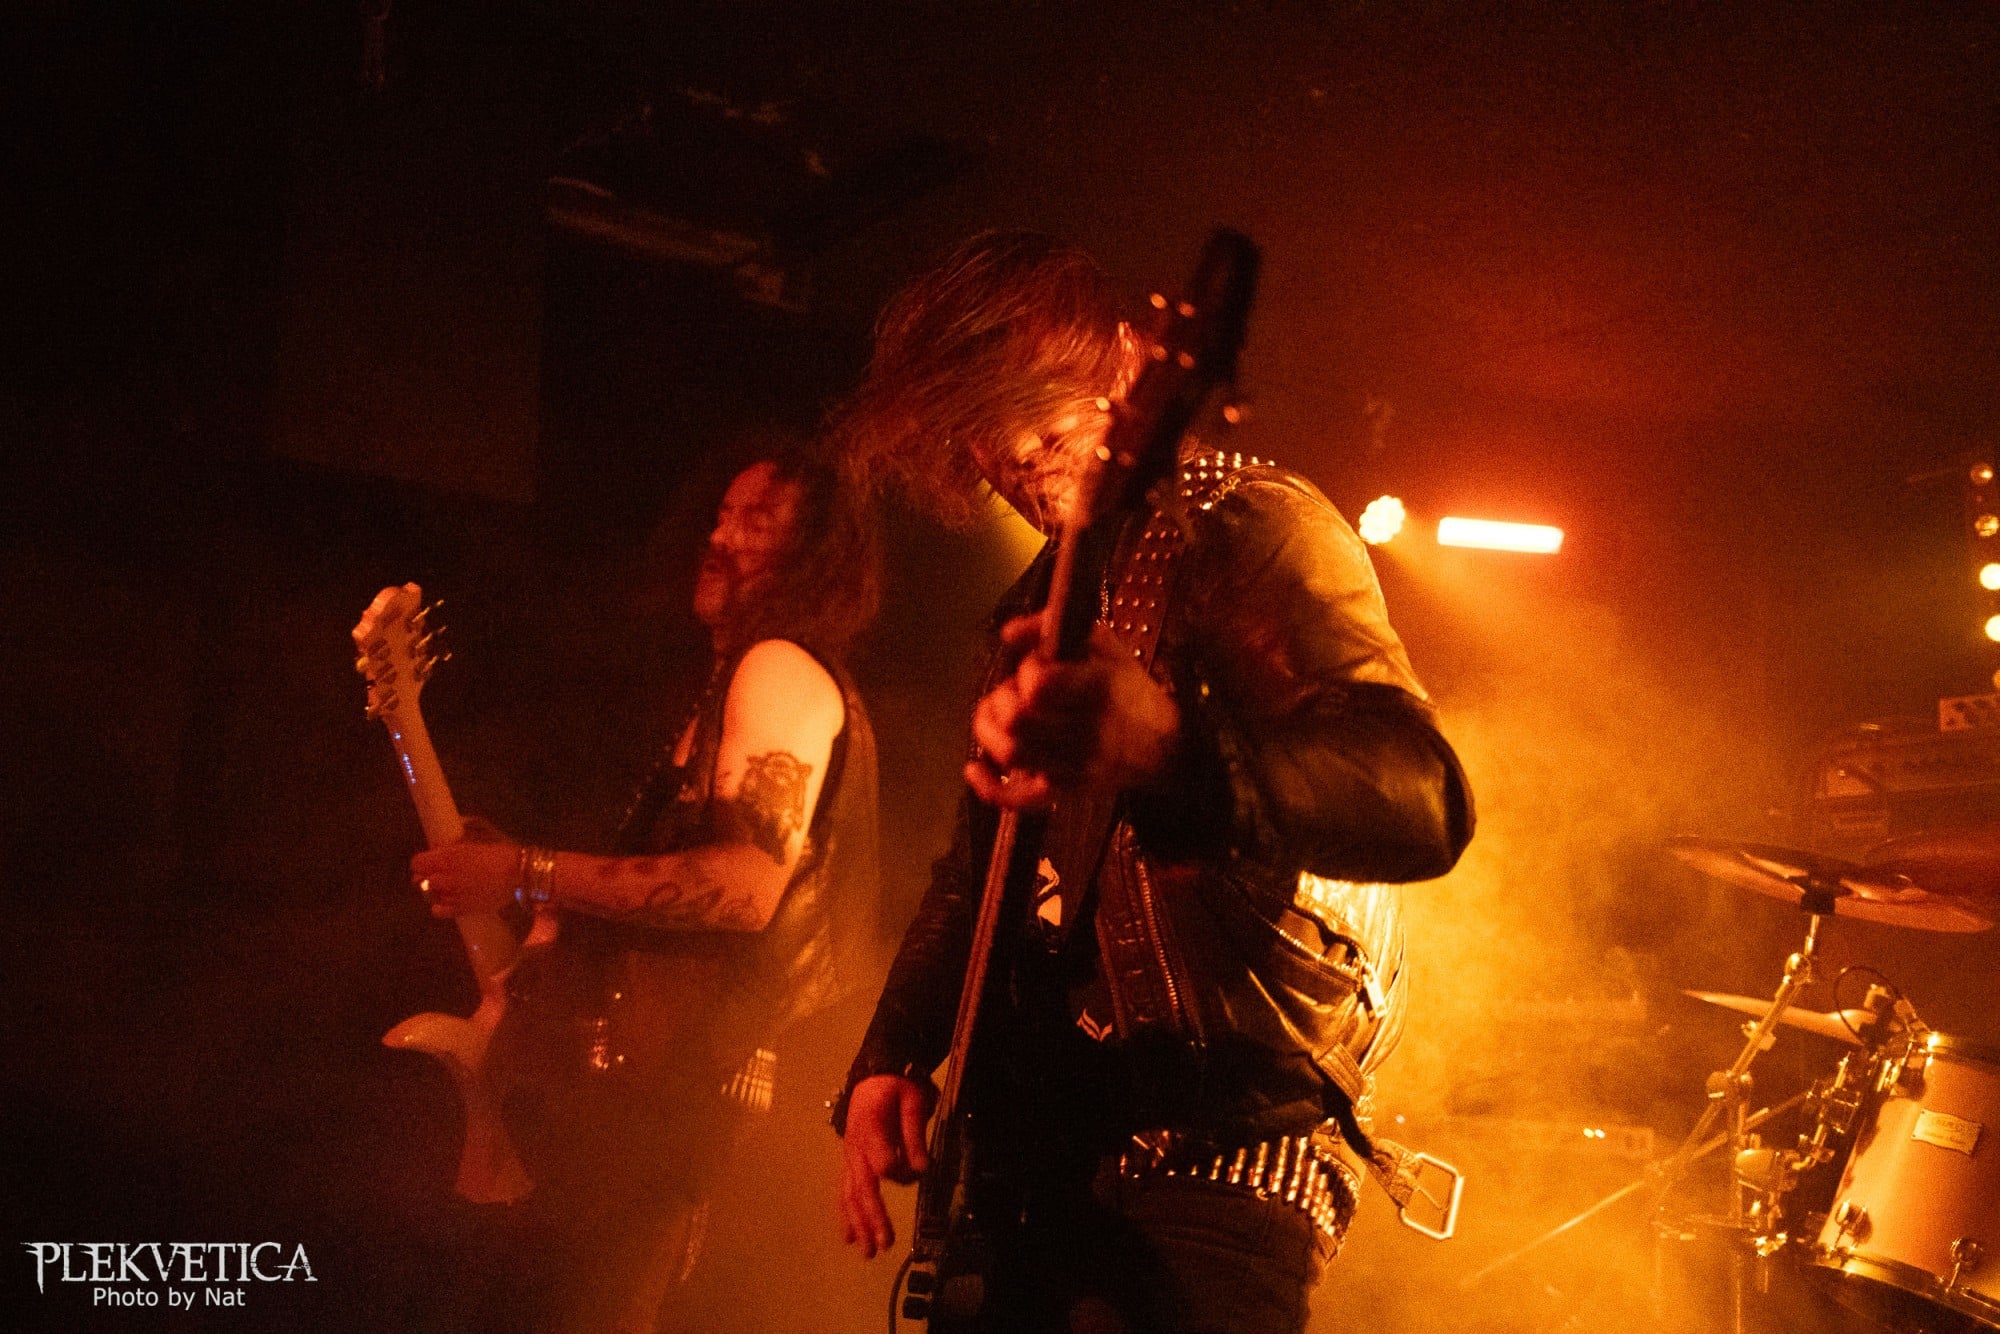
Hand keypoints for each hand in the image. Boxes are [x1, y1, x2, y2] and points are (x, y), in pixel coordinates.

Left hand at [411, 838, 522, 916]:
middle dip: (428, 876)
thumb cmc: (499, 852)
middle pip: (420, 880)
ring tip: (449, 887)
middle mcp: (444, 878)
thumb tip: (437, 846)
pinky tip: (449, 901)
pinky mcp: (461, 910)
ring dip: (435, 891)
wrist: (519, 874)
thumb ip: (453, 844)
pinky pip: (438, 911)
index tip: (430, 861)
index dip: (422, 862)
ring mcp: (451, 896)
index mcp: (447, 857)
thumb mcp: (475, 840)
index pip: (416, 863)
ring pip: (428, 896)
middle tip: (441, 874)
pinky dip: (439, 907)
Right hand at [839, 1074, 933, 1258]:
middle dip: (873, 1218)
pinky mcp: (851, 1161)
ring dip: (859, 1224)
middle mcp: (855, 1147)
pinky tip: (849, 1238)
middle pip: (862, 1187)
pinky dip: (847, 1215)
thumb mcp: (913, 1100)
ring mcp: (850, 1156)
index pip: (881, 1161)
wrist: (876, 1073)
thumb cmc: (898, 1085)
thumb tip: (922, 1169)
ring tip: (867, 1252)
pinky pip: (845, 1191)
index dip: (898, 1169)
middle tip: (884, 1244)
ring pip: (850, 1194)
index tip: (917, 1170)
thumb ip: (914, 1134)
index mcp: (870, 1128)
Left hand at [966, 614, 1180, 808]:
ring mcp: (1074, 767)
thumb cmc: (1128, 688)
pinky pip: (1020, 799)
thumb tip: (1007, 633)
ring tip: (996, 716)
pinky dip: (990, 787)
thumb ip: (1051, 626)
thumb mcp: (1103, 644)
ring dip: (989, 731)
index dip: (1027, 671)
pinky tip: (975, 768)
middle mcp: (1085, 732)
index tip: (1037, 667)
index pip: (1038, 684)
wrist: (1163, 743)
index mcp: (1096, 689)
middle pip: (1016, 720)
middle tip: (1014, 693)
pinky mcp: (1065, 792)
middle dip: (1002, 699)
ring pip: (1010, 754)